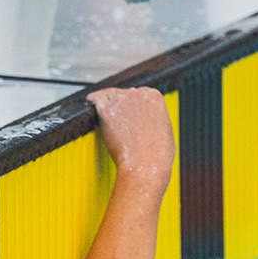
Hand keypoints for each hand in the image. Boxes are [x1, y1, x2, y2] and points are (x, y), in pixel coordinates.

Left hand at [87, 87, 175, 201]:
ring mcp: (121, 101)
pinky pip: (95, 100)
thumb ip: (155, 117)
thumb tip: (147, 118)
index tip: (132, 112)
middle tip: (122, 120)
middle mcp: (137, 94)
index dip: (135, 104)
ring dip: (108, 104)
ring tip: (109, 115)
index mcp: (154, 96)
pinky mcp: (107, 110)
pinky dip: (93, 101)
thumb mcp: (165, 128)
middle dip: (123, 105)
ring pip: (109, 96)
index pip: (141, 93)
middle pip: (125, 94)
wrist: (146, 165)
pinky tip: (92, 103)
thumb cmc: (157, 154)